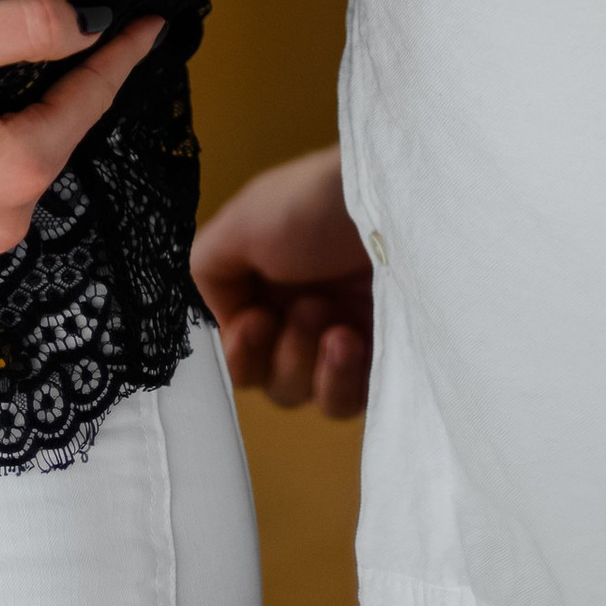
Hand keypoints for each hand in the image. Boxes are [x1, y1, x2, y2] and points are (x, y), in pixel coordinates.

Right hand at [190, 142, 373, 415]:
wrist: (398, 203)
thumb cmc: (316, 204)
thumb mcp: (242, 222)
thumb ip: (207, 271)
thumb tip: (226, 324)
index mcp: (269, 281)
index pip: (240, 349)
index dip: (240, 351)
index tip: (256, 322)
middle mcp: (305, 310)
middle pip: (269, 378)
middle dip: (281, 351)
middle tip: (310, 307)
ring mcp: (346, 337)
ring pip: (304, 394)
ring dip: (308, 365)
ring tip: (337, 329)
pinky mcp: (382, 359)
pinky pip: (346, 403)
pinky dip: (339, 380)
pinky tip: (353, 342)